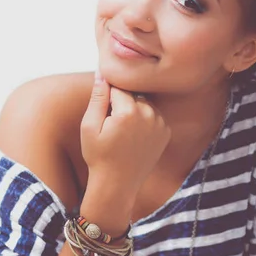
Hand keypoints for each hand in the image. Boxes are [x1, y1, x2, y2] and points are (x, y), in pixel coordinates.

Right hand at [80, 73, 170, 195]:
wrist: (118, 184)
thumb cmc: (98, 156)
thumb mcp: (89, 126)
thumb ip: (97, 97)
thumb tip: (102, 71)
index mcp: (129, 111)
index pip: (118, 86)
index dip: (107, 97)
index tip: (103, 113)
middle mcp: (149, 114)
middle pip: (132, 92)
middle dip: (121, 101)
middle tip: (111, 125)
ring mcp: (160, 123)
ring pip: (143, 102)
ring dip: (133, 109)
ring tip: (122, 131)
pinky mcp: (166, 131)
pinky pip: (153, 114)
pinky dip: (144, 119)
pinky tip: (133, 136)